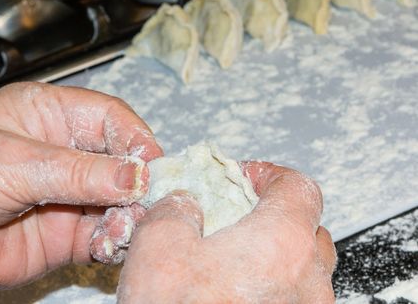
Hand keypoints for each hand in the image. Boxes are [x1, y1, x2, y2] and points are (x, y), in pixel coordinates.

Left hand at [0, 82, 161, 302]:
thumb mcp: (12, 164)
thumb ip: (78, 173)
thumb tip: (136, 176)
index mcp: (47, 115)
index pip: (109, 117)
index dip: (135, 139)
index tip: (152, 165)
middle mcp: (62, 152)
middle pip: (120, 160)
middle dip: (137, 182)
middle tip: (147, 202)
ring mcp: (67, 194)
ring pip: (119, 201)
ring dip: (128, 215)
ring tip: (121, 229)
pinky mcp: (66, 234)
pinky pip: (105, 235)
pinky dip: (115, 241)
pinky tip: (108, 246)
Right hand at [118, 162, 335, 302]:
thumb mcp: (158, 248)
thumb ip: (175, 210)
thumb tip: (182, 203)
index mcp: (282, 243)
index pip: (298, 187)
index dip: (269, 175)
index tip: (244, 177)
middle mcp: (307, 280)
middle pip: (307, 227)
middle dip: (272, 215)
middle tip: (236, 217)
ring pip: (303, 269)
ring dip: (274, 255)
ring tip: (231, 260)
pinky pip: (293, 298)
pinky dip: (271, 288)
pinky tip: (233, 295)